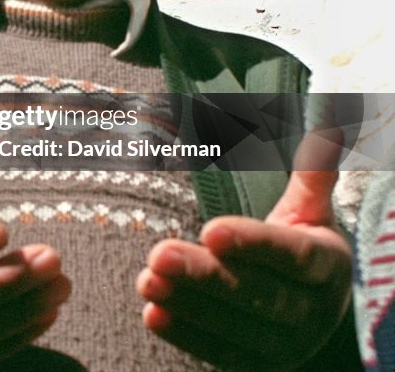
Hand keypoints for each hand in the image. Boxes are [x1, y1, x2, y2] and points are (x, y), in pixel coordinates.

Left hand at [137, 131, 350, 370]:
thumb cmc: (300, 249)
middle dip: (205, 275)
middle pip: (258, 294)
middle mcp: (312, 312)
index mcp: (325, 265)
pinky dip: (186, 335)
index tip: (209, 228)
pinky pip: (220, 353)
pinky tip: (153, 315)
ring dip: (188, 304)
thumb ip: (311, 174)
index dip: (251, 243)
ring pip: (236, 326)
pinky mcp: (259, 366)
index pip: (290, 254)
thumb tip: (326, 124)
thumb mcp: (310, 212)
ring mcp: (287, 346)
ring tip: (146, 281)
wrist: (314, 310)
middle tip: (159, 254)